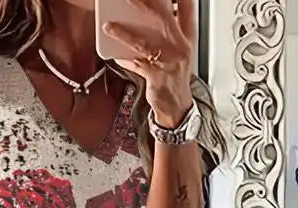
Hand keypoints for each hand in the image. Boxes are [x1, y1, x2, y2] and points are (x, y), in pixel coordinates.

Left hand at [104, 0, 194, 126]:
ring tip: (109, 26)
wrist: (176, 107)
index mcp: (186, 38)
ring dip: (124, 33)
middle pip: (163, 20)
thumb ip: (167, 33)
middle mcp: (180, 47)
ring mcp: (168, 62)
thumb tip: (146, 16)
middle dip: (146, 5)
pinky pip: (136, 65)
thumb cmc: (173, 77)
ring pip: (144, 43)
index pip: (187, 10)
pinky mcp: (156, 77)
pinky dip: (124, 59)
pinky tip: (114, 54)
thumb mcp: (177, 52)